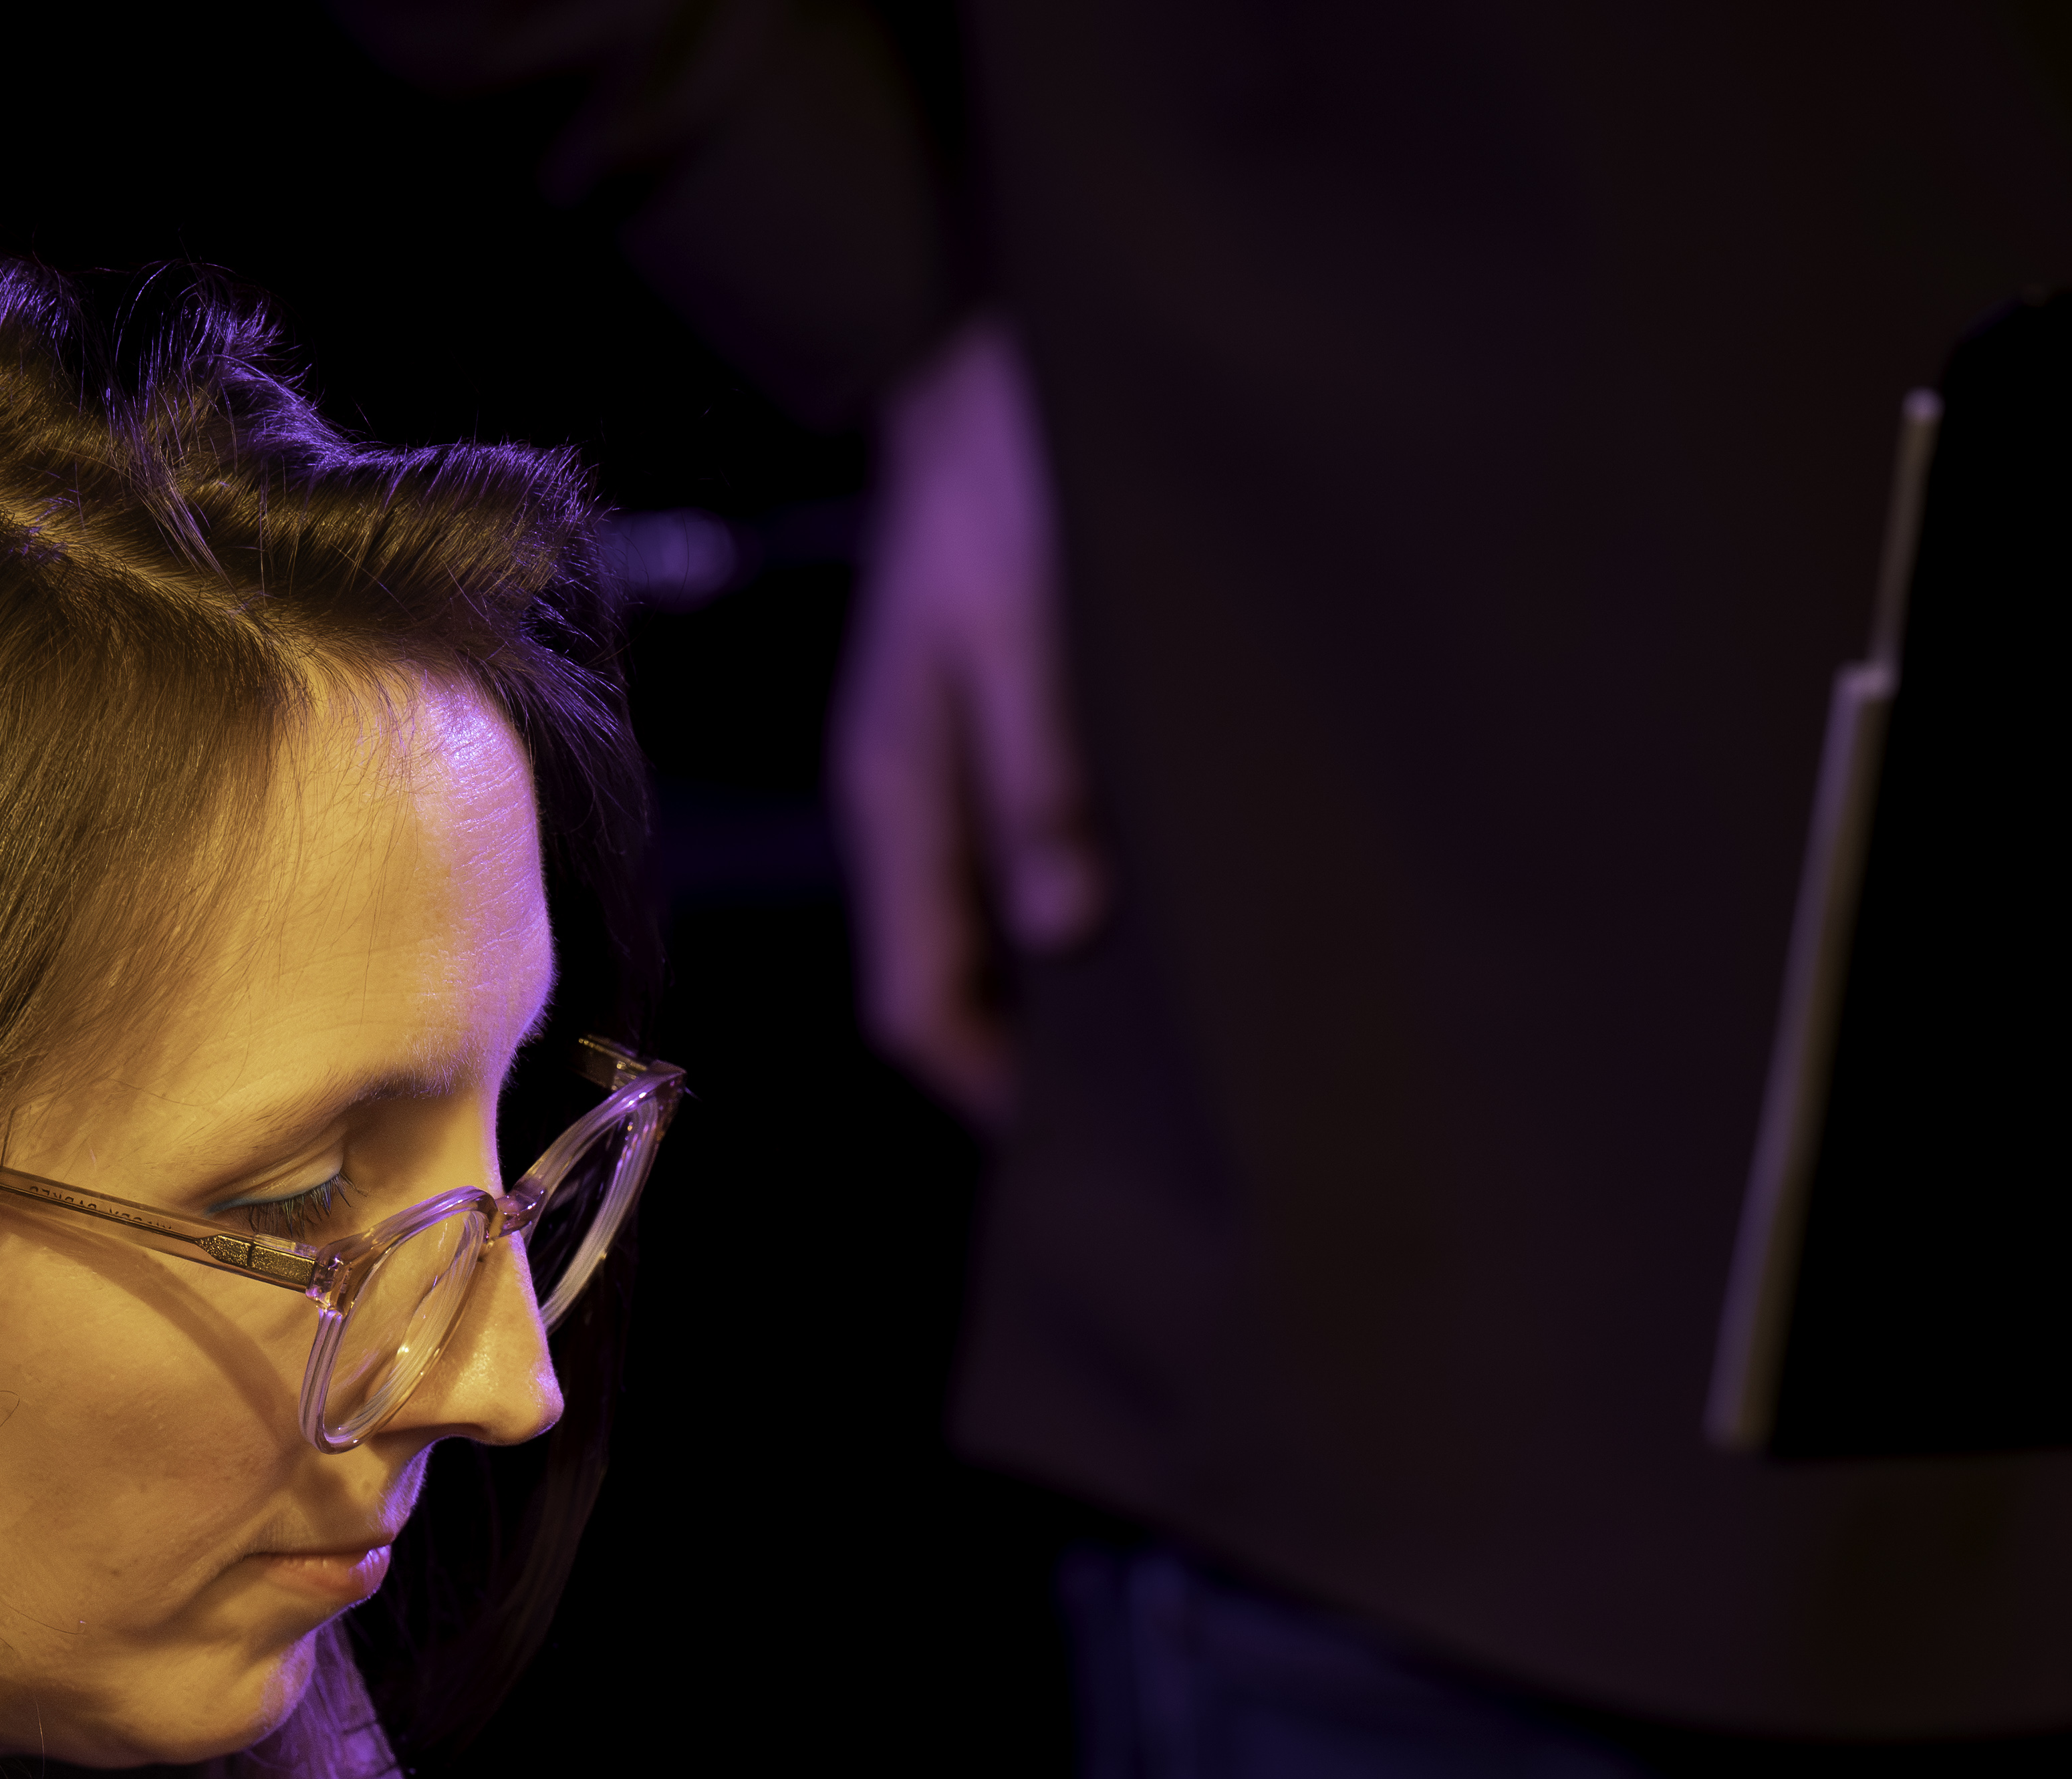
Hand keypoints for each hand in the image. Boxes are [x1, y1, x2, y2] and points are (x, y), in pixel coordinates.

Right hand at [830, 311, 1109, 1127]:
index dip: (988, 1082)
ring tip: (1175, 1013)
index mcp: (895, 789)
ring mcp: (945, 758)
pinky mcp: (988, 716)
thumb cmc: (1000, 472)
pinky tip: (1161, 893)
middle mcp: (911, 794)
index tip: (1077, 1139)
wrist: (977, 347)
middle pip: (956, 972)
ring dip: (1065, 972)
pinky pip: (1024, 844)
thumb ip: (1044, 771)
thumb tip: (1070, 922)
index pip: (917, 998)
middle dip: (1034, 1048)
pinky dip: (1079, 891)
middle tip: (1150, 1100)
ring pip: (993, 915)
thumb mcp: (1025, 622)